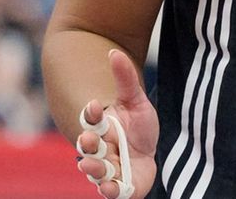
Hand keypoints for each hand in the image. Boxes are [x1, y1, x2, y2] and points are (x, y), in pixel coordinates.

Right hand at [77, 49, 159, 197]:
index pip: (90, 118)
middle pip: (88, 146)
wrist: (148, 152)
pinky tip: (109, 188)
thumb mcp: (136, 100)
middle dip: (87, 144)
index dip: (91, 112)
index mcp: (101, 126)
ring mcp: (107, 168)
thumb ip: (126, 78)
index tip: (95, 104)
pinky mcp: (119, 186)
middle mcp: (100, 149)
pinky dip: (109, 191)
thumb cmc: (138, 125)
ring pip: (95, 170)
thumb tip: (115, 52)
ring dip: (92, 169)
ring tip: (90, 166)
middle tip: (89, 140)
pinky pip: (111, 191)